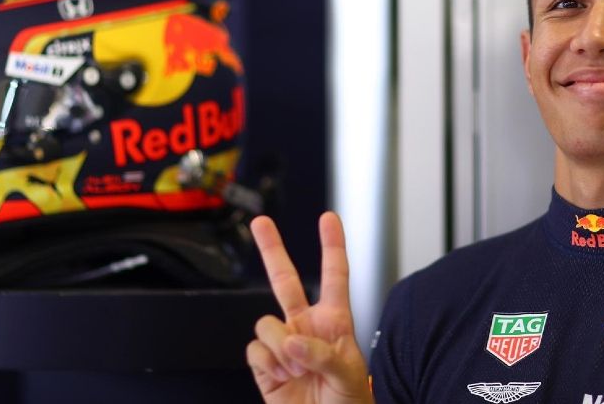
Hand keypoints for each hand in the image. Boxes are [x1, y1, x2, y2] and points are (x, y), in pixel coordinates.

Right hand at [247, 211, 373, 403]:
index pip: (334, 277)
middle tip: (260, 222)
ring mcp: (283, 345)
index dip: (332, 246)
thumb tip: (291, 340)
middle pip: (285, 280)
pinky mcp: (264, 365)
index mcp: (334, 322)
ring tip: (297, 369)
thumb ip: (323, 353)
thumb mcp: (348, 376)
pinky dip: (267, 363)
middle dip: (271, 249)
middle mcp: (305, 327)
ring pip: (266, 322)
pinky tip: (281, 376)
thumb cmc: (349, 403)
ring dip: (280, 346)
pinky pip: (254, 350)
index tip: (329, 219)